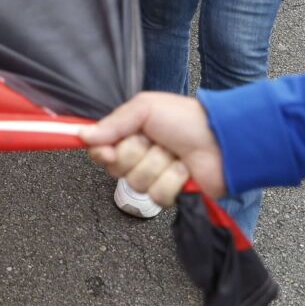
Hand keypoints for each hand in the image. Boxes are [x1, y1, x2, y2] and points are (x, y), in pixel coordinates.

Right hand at [81, 92, 226, 204]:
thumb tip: (82, 135)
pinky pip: (158, 196)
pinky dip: (173, 181)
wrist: (222, 140)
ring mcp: (155, 176)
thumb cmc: (186, 118)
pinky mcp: (171, 194)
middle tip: (154, 142)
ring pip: (138, 183)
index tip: (108, 150)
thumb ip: (113, 123)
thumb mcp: (145, 108)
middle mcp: (139, 156)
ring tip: (174, 154)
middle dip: (137, 155)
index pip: (100, 151)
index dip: (103, 153)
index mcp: (130, 134)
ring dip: (158, 166)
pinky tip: (184, 170)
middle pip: (116, 169)